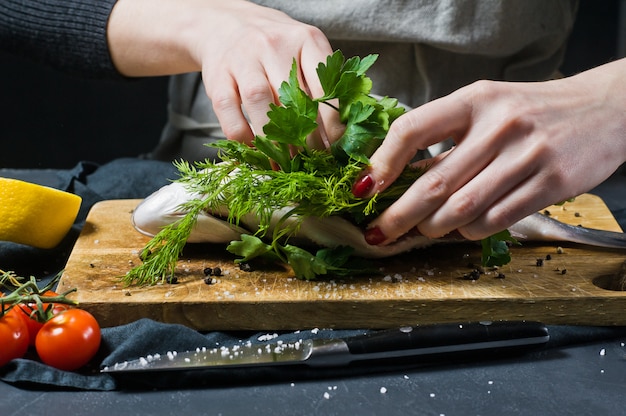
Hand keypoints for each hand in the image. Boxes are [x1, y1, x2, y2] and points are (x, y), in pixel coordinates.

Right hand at [107, 0, 334, 144]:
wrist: (226, 25)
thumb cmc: (276, 48)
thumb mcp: (304, 52)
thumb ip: (323, 84)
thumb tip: (340, 133)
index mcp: (305, 40)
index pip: (325, 85)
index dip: (333, 121)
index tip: (337, 146)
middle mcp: (273, 45)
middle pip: (293, 96)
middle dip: (307, 136)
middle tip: (315, 161)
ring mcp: (242, 59)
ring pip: (260, 102)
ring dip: (275, 139)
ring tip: (288, 162)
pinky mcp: (217, 77)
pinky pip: (229, 112)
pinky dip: (244, 137)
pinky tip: (257, 151)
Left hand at [355, 58, 625, 243]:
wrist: (602, 109)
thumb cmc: (530, 111)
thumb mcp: (486, 109)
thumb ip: (446, 138)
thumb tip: (395, 177)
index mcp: (475, 100)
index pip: (412, 129)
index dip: (381, 163)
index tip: (364, 188)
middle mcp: (499, 126)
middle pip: (434, 182)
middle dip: (398, 215)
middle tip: (377, 232)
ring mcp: (527, 156)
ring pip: (462, 209)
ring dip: (432, 228)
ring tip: (421, 231)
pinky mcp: (550, 184)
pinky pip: (495, 220)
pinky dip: (469, 232)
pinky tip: (461, 229)